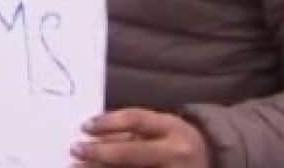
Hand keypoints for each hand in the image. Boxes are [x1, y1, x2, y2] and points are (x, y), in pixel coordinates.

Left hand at [72, 109, 209, 166]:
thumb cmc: (171, 140)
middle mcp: (175, 152)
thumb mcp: (156, 127)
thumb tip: (90, 136)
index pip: (136, 120)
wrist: (208, 159)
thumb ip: (126, 131)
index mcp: (171, 128)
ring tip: (78, 166)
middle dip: (100, 153)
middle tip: (75, 150)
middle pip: (132, 154)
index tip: (85, 126)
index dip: (108, 122)